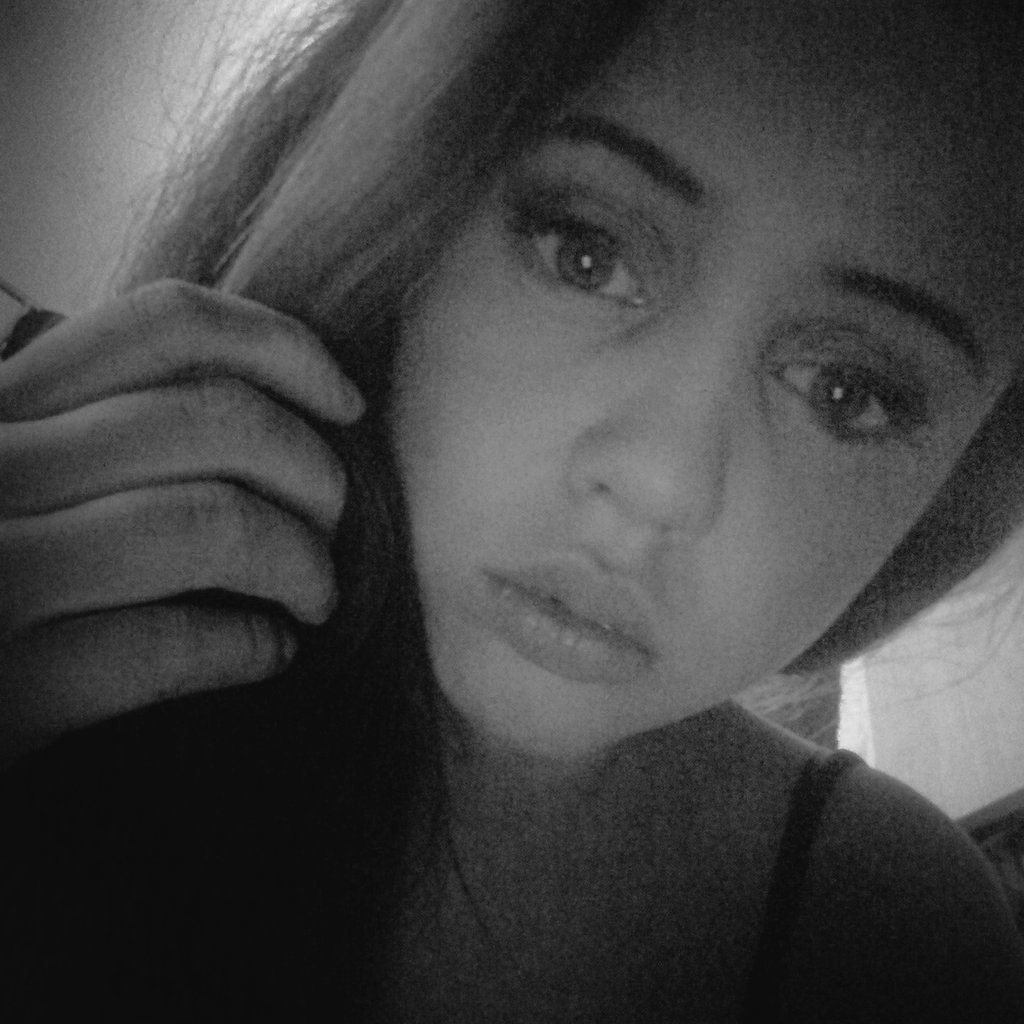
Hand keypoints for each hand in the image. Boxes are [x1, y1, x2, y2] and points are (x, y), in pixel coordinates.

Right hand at [0, 280, 363, 762]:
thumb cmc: (19, 578)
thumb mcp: (38, 477)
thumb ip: (108, 429)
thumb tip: (273, 399)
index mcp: (2, 406)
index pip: (167, 324)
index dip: (285, 348)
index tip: (348, 404)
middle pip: (217, 419)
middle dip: (317, 473)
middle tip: (335, 525)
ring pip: (211, 522)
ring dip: (301, 563)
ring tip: (316, 597)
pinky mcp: (10, 687)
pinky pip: (171, 643)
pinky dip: (251, 646)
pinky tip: (271, 652)